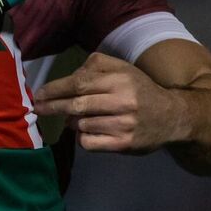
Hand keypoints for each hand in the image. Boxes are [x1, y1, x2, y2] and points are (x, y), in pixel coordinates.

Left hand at [33, 52, 184, 152]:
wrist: (172, 117)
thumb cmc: (139, 90)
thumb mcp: (122, 69)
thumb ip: (94, 66)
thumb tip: (66, 78)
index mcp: (120, 80)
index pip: (79, 83)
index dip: (54, 89)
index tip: (38, 94)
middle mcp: (122, 101)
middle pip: (76, 105)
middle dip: (52, 107)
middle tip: (37, 109)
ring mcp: (123, 125)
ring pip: (80, 124)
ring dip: (72, 122)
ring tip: (78, 118)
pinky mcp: (123, 144)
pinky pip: (88, 142)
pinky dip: (82, 137)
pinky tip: (89, 131)